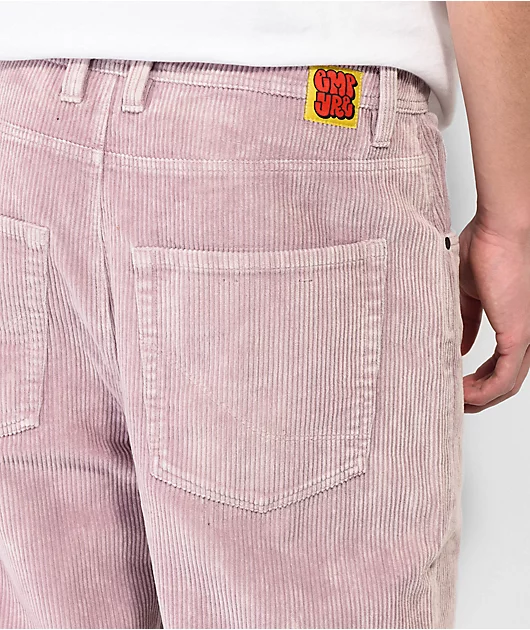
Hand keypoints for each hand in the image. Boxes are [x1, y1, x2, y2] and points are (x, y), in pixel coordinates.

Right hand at [459, 214, 529, 412]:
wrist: (502, 226)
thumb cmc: (487, 245)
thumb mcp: (469, 291)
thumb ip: (467, 320)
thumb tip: (461, 345)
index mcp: (515, 320)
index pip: (502, 362)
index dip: (480, 379)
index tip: (457, 384)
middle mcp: (526, 333)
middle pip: (506, 381)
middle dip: (480, 396)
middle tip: (456, 402)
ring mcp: (526, 335)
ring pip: (507, 384)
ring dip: (480, 399)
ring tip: (455, 402)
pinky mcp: (519, 335)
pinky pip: (502, 378)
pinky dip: (482, 392)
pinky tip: (463, 395)